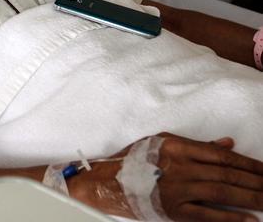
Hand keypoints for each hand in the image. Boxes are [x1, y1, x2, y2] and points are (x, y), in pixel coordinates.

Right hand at [68, 133, 262, 220]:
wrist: (109, 182)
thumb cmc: (135, 159)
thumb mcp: (163, 142)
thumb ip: (196, 145)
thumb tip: (227, 144)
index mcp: (178, 147)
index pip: (221, 155)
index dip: (248, 163)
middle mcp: (180, 166)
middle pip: (227, 174)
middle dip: (256, 181)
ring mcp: (177, 189)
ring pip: (222, 192)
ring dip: (250, 197)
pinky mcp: (174, 210)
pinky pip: (208, 215)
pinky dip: (230, 218)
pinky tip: (249, 219)